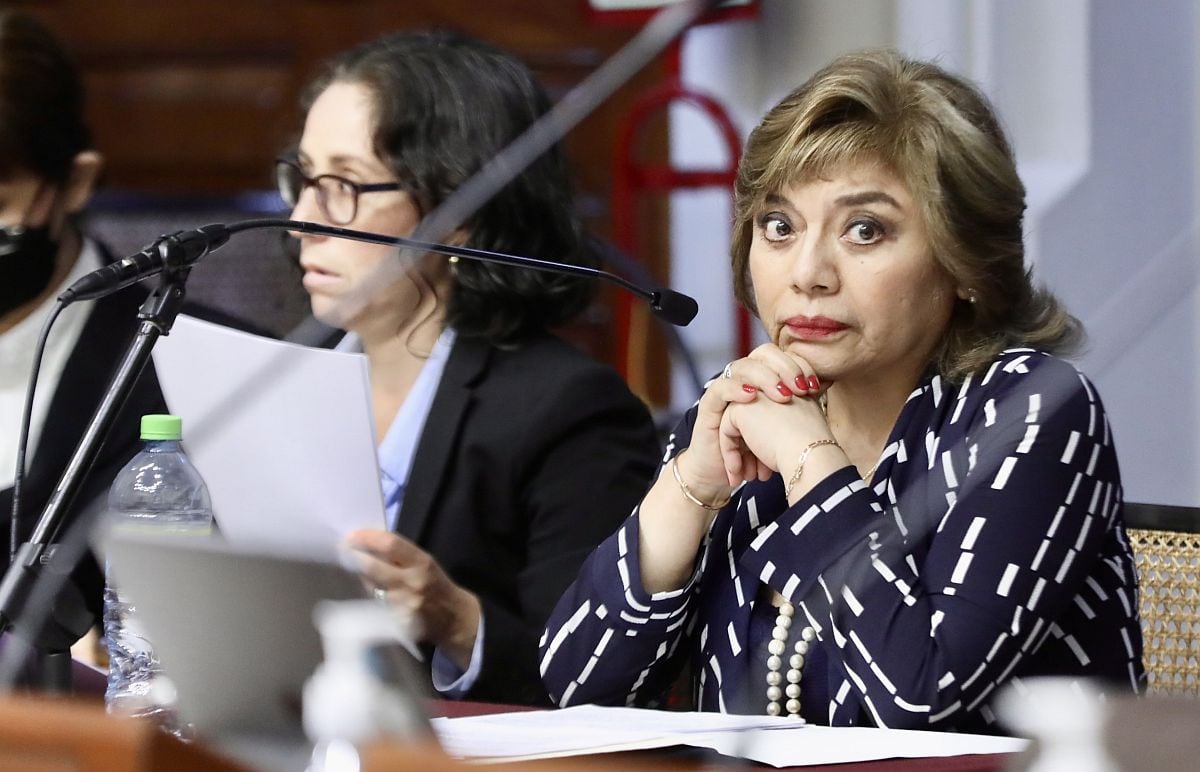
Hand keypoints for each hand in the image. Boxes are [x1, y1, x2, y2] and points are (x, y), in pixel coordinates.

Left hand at [345, 529, 481, 669]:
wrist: (453, 618)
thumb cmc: (436, 585)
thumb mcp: (425, 564)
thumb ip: (400, 555)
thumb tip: (367, 545)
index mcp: (422, 563)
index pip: (390, 545)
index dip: (367, 538)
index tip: (352, 535)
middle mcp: (412, 583)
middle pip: (372, 567)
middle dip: (354, 557)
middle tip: (343, 550)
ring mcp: (402, 605)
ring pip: (369, 587)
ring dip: (361, 578)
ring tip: (357, 572)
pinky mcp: (395, 622)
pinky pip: (373, 605)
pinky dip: (368, 597)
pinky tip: (370, 593)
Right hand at [682, 344, 820, 498]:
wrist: (731, 474)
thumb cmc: (760, 453)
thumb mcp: (784, 428)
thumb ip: (798, 406)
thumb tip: (825, 385)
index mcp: (764, 381)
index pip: (781, 357)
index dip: (798, 366)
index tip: (814, 387)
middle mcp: (744, 380)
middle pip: (763, 355)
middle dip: (784, 368)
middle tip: (799, 388)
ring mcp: (726, 390)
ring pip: (742, 367)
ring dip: (764, 378)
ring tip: (782, 396)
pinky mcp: (709, 405)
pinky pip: (721, 388)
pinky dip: (736, 390)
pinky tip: (751, 398)